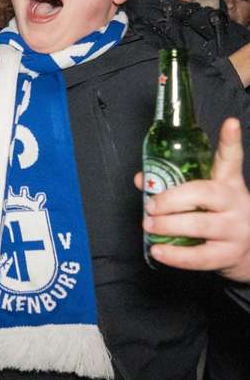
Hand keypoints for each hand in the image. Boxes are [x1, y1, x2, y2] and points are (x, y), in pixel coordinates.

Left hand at [140, 118, 249, 281]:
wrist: (249, 253)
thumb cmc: (218, 218)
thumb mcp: (204, 198)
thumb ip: (174, 186)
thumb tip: (141, 178)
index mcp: (228, 184)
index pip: (230, 159)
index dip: (231, 140)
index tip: (230, 123)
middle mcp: (236, 203)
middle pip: (204, 193)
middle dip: (171, 198)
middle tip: (150, 205)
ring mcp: (235, 230)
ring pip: (199, 224)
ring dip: (168, 225)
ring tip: (149, 224)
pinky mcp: (229, 255)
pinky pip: (199, 256)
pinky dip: (174, 255)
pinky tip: (157, 250)